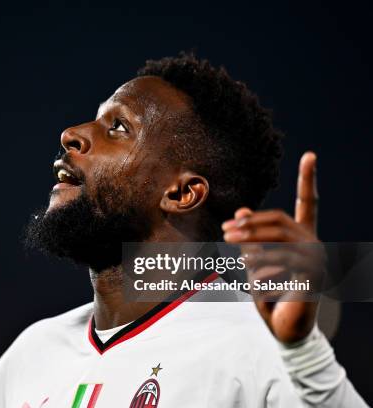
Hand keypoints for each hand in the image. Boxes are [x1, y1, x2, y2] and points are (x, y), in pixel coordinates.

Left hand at [222, 152, 320, 342]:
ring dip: (251, 248)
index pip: (308, 202)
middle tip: (224, 233)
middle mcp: (313, 243)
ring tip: (236, 259)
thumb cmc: (270, 293)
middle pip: (279, 221)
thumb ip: (250, 238)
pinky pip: (279, 264)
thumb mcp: (255, 262)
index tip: (311, 154)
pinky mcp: (312, 276)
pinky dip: (261, 273)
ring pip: (277, 240)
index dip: (309, 179)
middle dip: (249, 225)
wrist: (285, 329)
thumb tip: (240, 210)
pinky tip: (257, 286)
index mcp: (302, 236)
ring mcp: (316, 259)